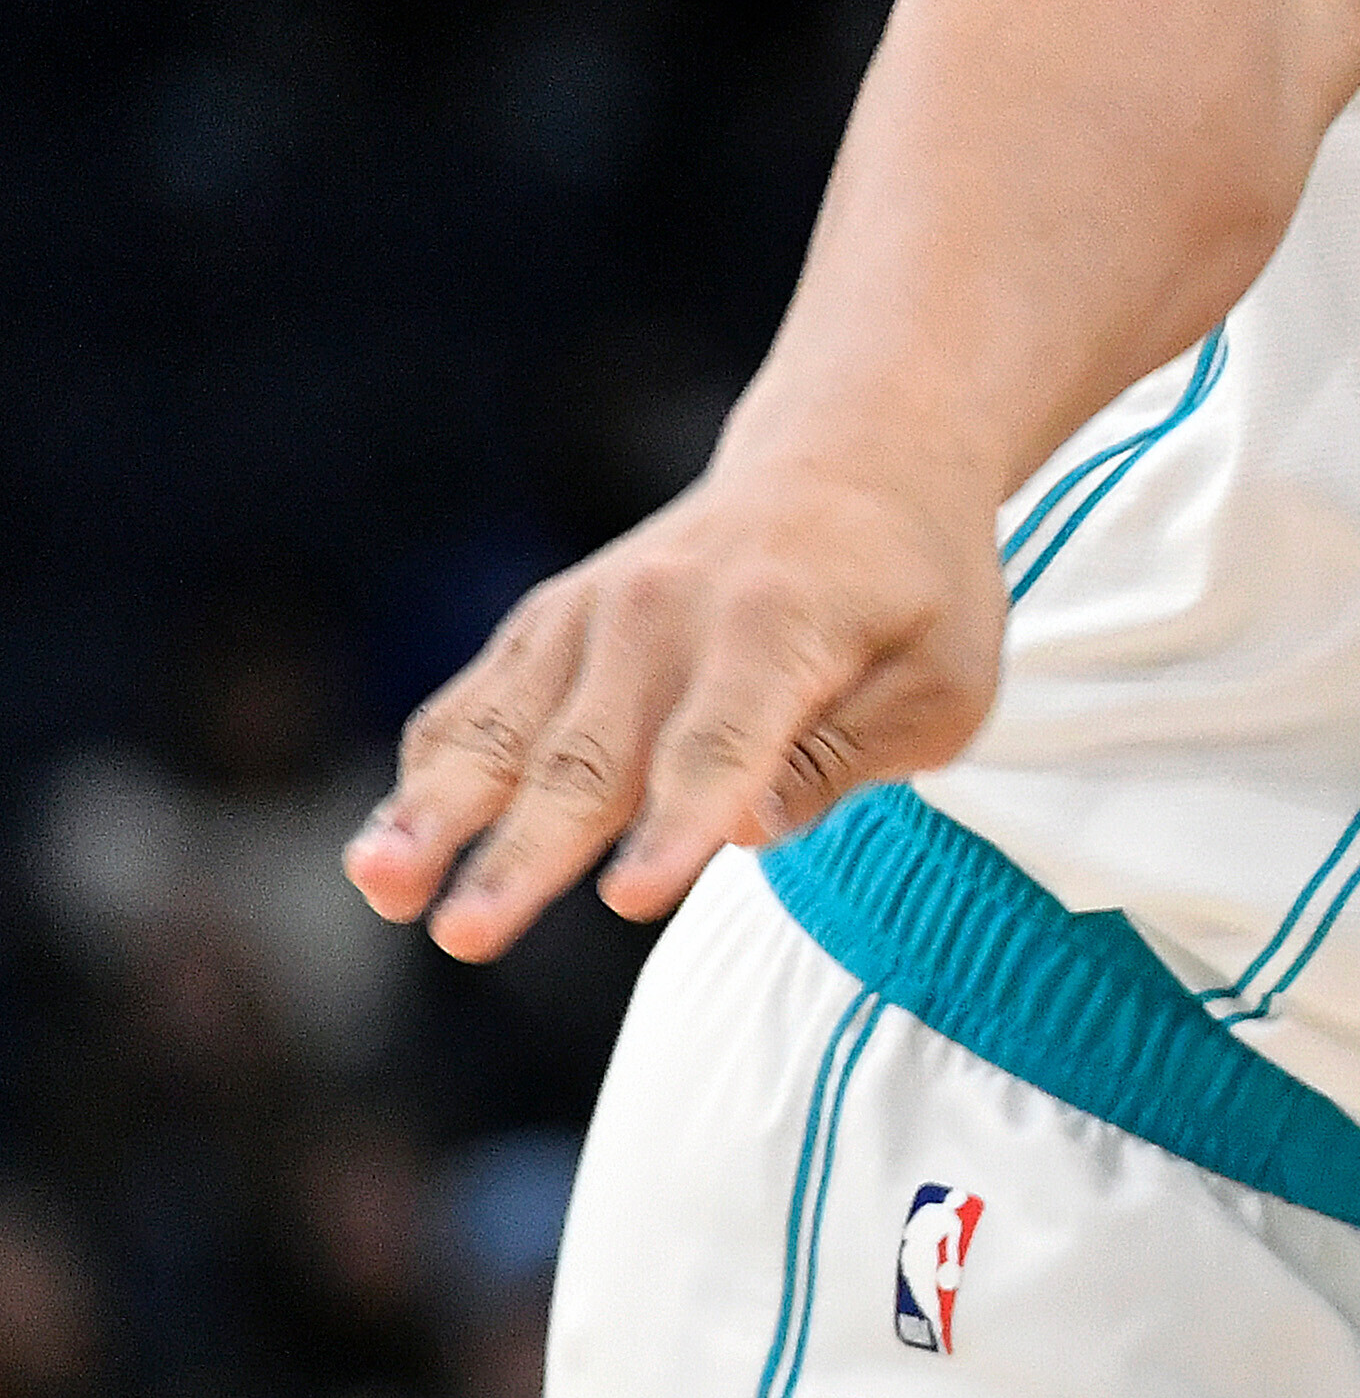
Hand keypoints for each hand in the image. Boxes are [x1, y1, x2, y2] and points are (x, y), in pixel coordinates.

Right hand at [350, 463, 1008, 957]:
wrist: (850, 459)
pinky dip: (427, 777)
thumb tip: (743, 829)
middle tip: (468, 937)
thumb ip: (848, 755)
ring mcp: (591, 612)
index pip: (722, 742)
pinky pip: (474, 708)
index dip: (678, 825)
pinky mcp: (547, 626)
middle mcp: (666, 610)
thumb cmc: (914, 593)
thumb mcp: (943, 680)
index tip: (630, 901)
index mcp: (781, 622)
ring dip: (435, 816)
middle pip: (590, 755)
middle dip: (526, 853)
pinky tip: (383, 854)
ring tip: (379, 887)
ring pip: (502, 732)